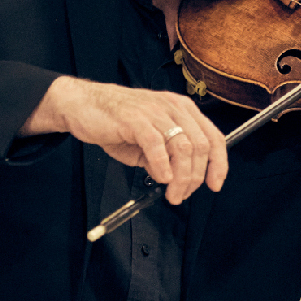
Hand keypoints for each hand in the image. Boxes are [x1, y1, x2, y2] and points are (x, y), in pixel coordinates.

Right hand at [21, 76, 227, 202]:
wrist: (82, 105)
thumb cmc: (116, 122)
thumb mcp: (149, 140)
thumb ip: (166, 156)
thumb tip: (178, 180)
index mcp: (182, 110)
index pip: (213, 136)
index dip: (218, 164)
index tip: (214, 185)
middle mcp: (173, 107)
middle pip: (200, 146)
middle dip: (195, 177)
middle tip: (181, 195)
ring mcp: (155, 111)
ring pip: (182, 147)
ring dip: (181, 177)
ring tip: (171, 193)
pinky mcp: (135, 119)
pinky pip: (157, 145)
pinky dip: (162, 166)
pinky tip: (159, 177)